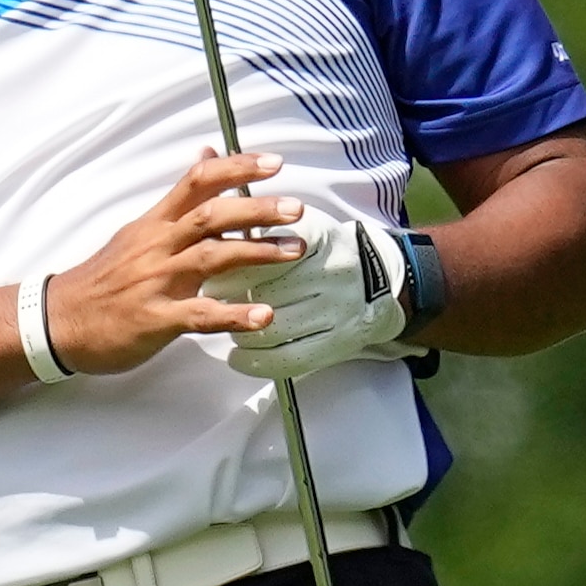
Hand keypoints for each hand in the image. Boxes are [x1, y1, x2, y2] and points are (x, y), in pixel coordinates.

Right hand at [44, 150, 308, 375]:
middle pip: (211, 215)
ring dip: (257, 251)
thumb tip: (205, 156)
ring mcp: (157, 282)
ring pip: (211, 257)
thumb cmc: (103, 279)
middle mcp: (158, 246)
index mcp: (155, 224)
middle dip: (256, 208)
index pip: (197, 182)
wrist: (57, 321)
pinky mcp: (155, 319)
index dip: (236, 167)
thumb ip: (177, 201)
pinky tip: (264, 315)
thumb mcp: (137, 232)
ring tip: (294, 250)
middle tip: (296, 208)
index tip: (274, 163)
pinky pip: (200, 315)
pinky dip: (234, 314)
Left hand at [221, 212, 411, 380]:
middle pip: (267, 293)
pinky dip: (257, 362)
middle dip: (228, 302)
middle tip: (207, 304)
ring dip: (240, 331)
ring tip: (224, 326)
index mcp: (319, 236)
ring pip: (275, 328)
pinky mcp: (339, 341)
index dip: (231, 269)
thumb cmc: (324, 251)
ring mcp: (338, 309)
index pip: (266, 253)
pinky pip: (291, 358)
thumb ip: (259, 225)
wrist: (378, 280)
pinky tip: (238, 357)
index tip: (209, 277)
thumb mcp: (300, 223)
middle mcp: (333, 272)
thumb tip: (212, 235)